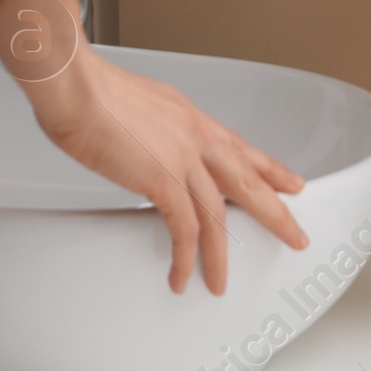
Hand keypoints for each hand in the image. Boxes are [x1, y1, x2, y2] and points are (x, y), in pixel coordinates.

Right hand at [28, 45, 308, 293]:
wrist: (76, 87)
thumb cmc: (93, 90)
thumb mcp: (139, 104)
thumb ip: (154, 128)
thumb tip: (148, 145)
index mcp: (189, 116)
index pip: (239, 146)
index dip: (268, 168)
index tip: (289, 182)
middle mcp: (194, 135)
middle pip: (248, 180)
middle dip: (275, 211)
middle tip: (295, 233)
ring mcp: (183, 158)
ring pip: (219, 215)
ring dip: (221, 255)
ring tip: (221, 283)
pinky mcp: (163, 180)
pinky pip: (184, 230)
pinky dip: (185, 258)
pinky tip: (183, 276)